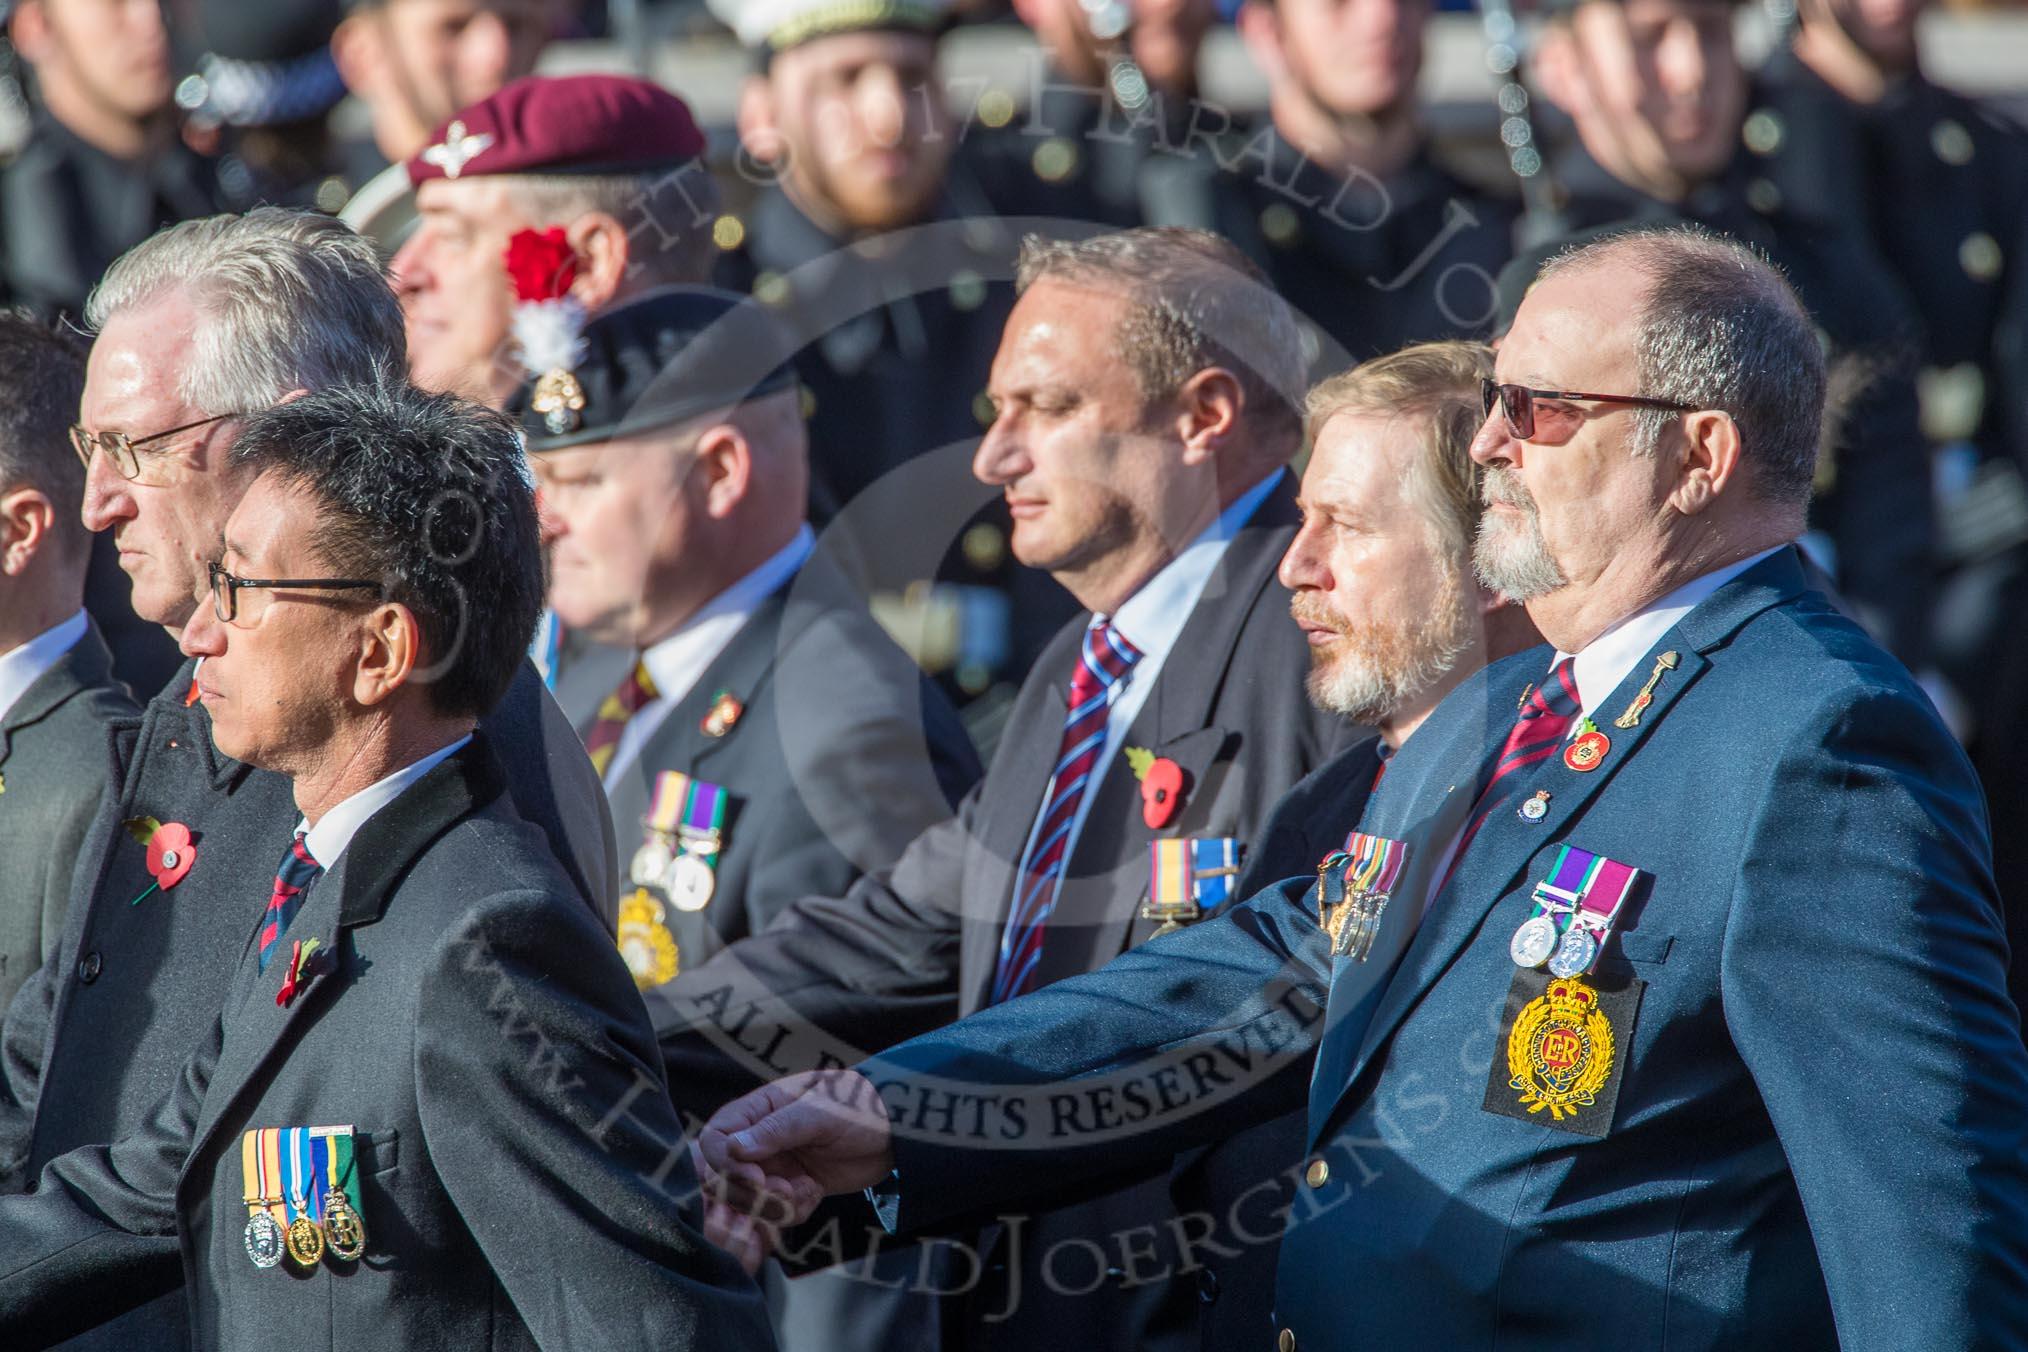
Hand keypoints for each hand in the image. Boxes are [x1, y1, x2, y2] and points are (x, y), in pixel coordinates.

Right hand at [697, 1070, 895, 1231]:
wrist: (897, 1132)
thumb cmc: (859, 1107)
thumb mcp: (820, 1113)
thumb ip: (776, 1130)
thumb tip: (732, 1148)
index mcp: (758, 1110)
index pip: (715, 1139)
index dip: (727, 1165)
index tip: (756, 1177)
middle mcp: (759, 1139)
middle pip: (725, 1177)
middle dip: (754, 1193)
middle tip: (786, 1190)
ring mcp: (774, 1165)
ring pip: (750, 1201)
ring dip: (775, 1205)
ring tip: (806, 1190)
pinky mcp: (792, 1188)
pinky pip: (776, 1212)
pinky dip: (793, 1211)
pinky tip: (815, 1192)